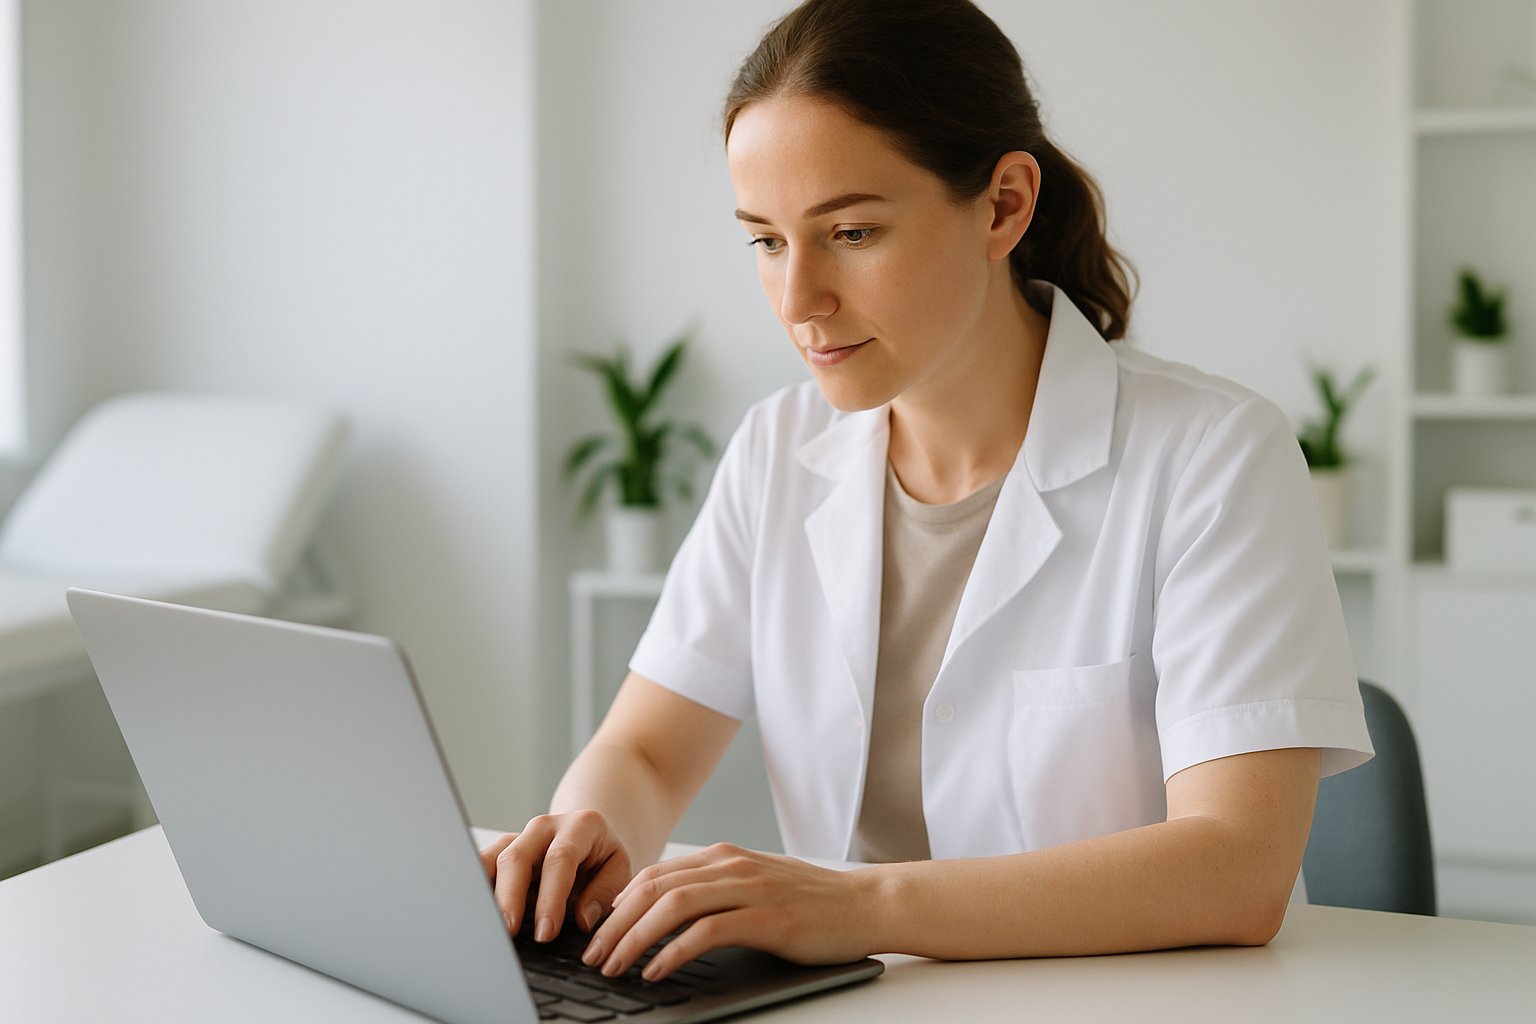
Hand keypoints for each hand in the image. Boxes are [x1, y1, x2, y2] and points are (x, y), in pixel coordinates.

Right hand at [478, 810, 632, 941]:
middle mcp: (545, 826)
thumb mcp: (619, 868)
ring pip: (493, 859)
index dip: (551, 897)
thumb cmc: (602, 857)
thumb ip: (606, 891)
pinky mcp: (502, 849)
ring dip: (487, 893)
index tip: (545, 932)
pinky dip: (475, 886)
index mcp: (580, 826)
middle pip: (518, 857)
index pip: (560, 859)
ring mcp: (519, 836)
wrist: (588, 836)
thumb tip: (582, 920)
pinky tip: (473, 910)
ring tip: (485, 924)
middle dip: (511, 897)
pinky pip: (482, 864)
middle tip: (510, 932)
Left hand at [579, 843, 876, 981]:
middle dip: (614, 924)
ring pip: (672, 906)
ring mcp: (749, 889)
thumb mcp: (756, 885)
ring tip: (614, 965)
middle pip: (654, 889)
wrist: (867, 903)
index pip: (655, 875)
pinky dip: (673, 951)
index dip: (618, 903)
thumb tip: (668, 913)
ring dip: (634, 938)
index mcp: (724, 857)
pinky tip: (656, 970)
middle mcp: (731, 866)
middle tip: (592, 955)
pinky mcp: (767, 918)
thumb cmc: (813, 902)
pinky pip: (706, 932)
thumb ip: (716, 891)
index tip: (598, 932)